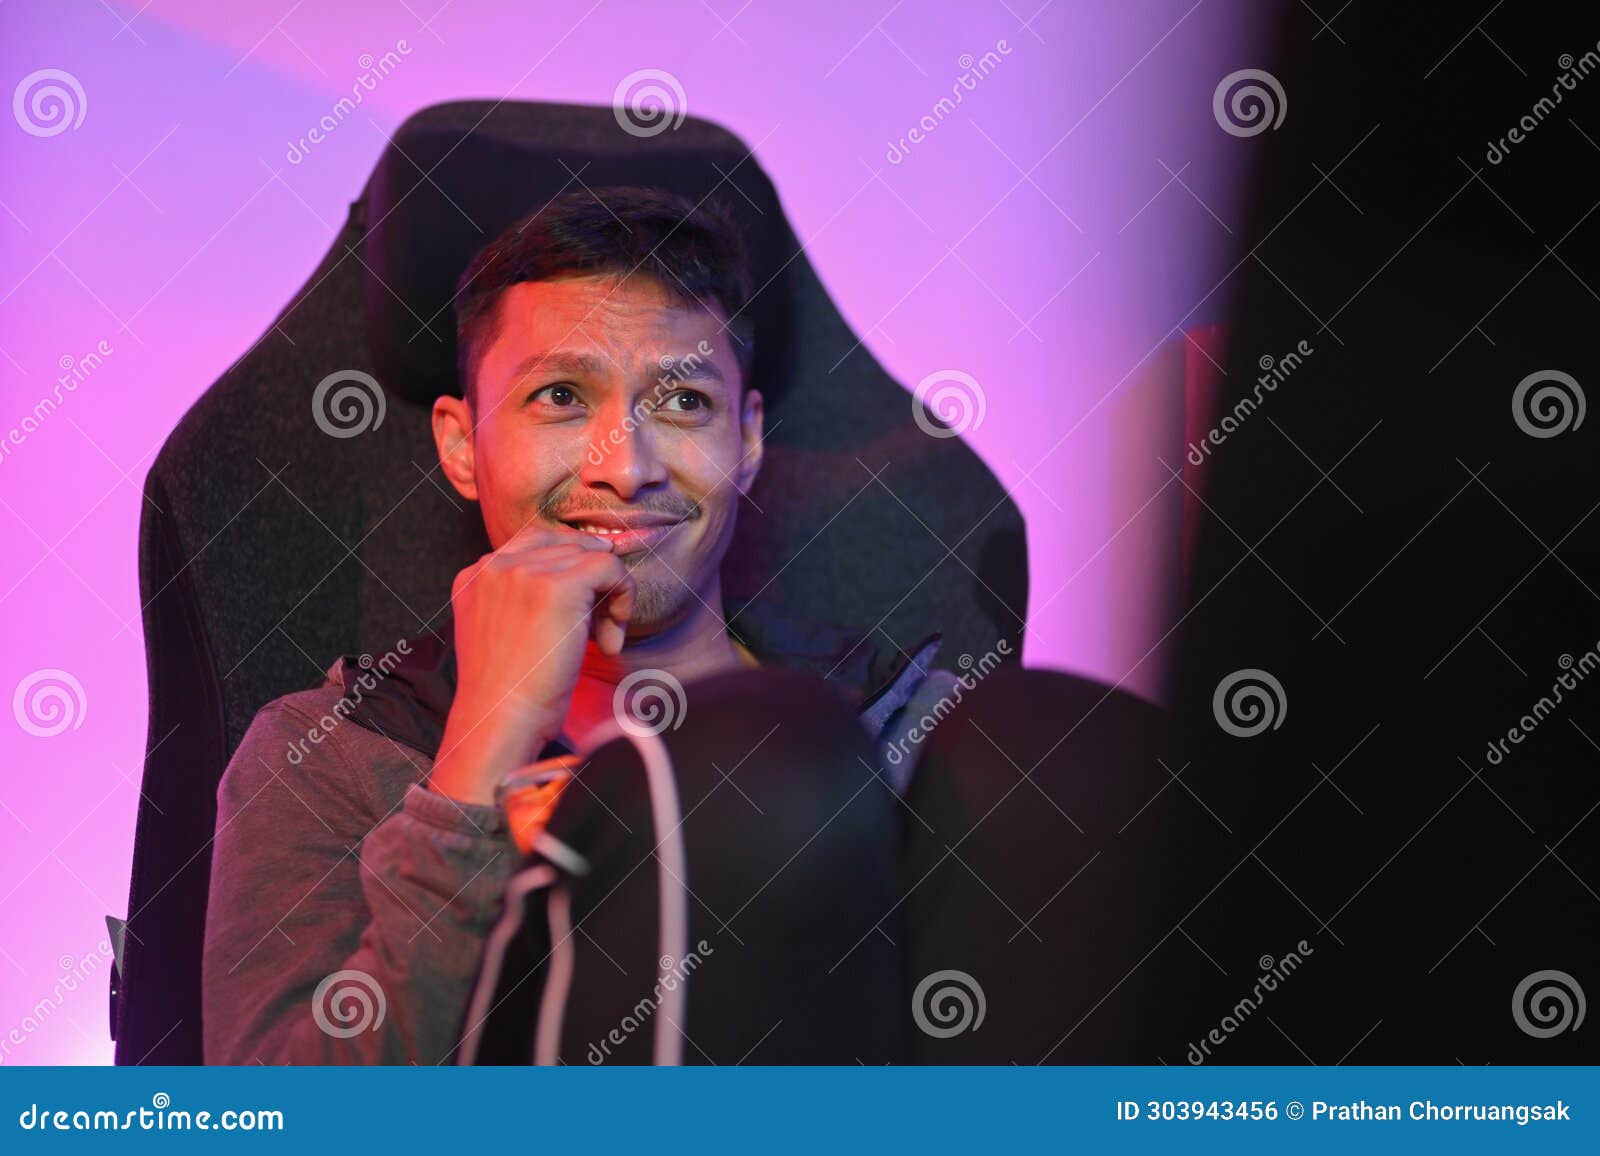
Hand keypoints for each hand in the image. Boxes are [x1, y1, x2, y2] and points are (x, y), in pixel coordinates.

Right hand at [428, 524, 635, 804]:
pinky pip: (610, 567)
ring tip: (602, 642)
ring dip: (609, 599)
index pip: (536, 542)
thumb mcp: (500, 633)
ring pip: (592, 557)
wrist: (500, 721)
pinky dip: (624, 598)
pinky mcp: (557, 586)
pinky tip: (611, 640)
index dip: (572, 565)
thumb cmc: (507, 693)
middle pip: (568, 547)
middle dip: (592, 585)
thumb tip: (580, 581)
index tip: (589, 600)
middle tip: (597, 630)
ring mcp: (524, 572)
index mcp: (476, 576)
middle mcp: (495, 566)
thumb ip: (520, 600)